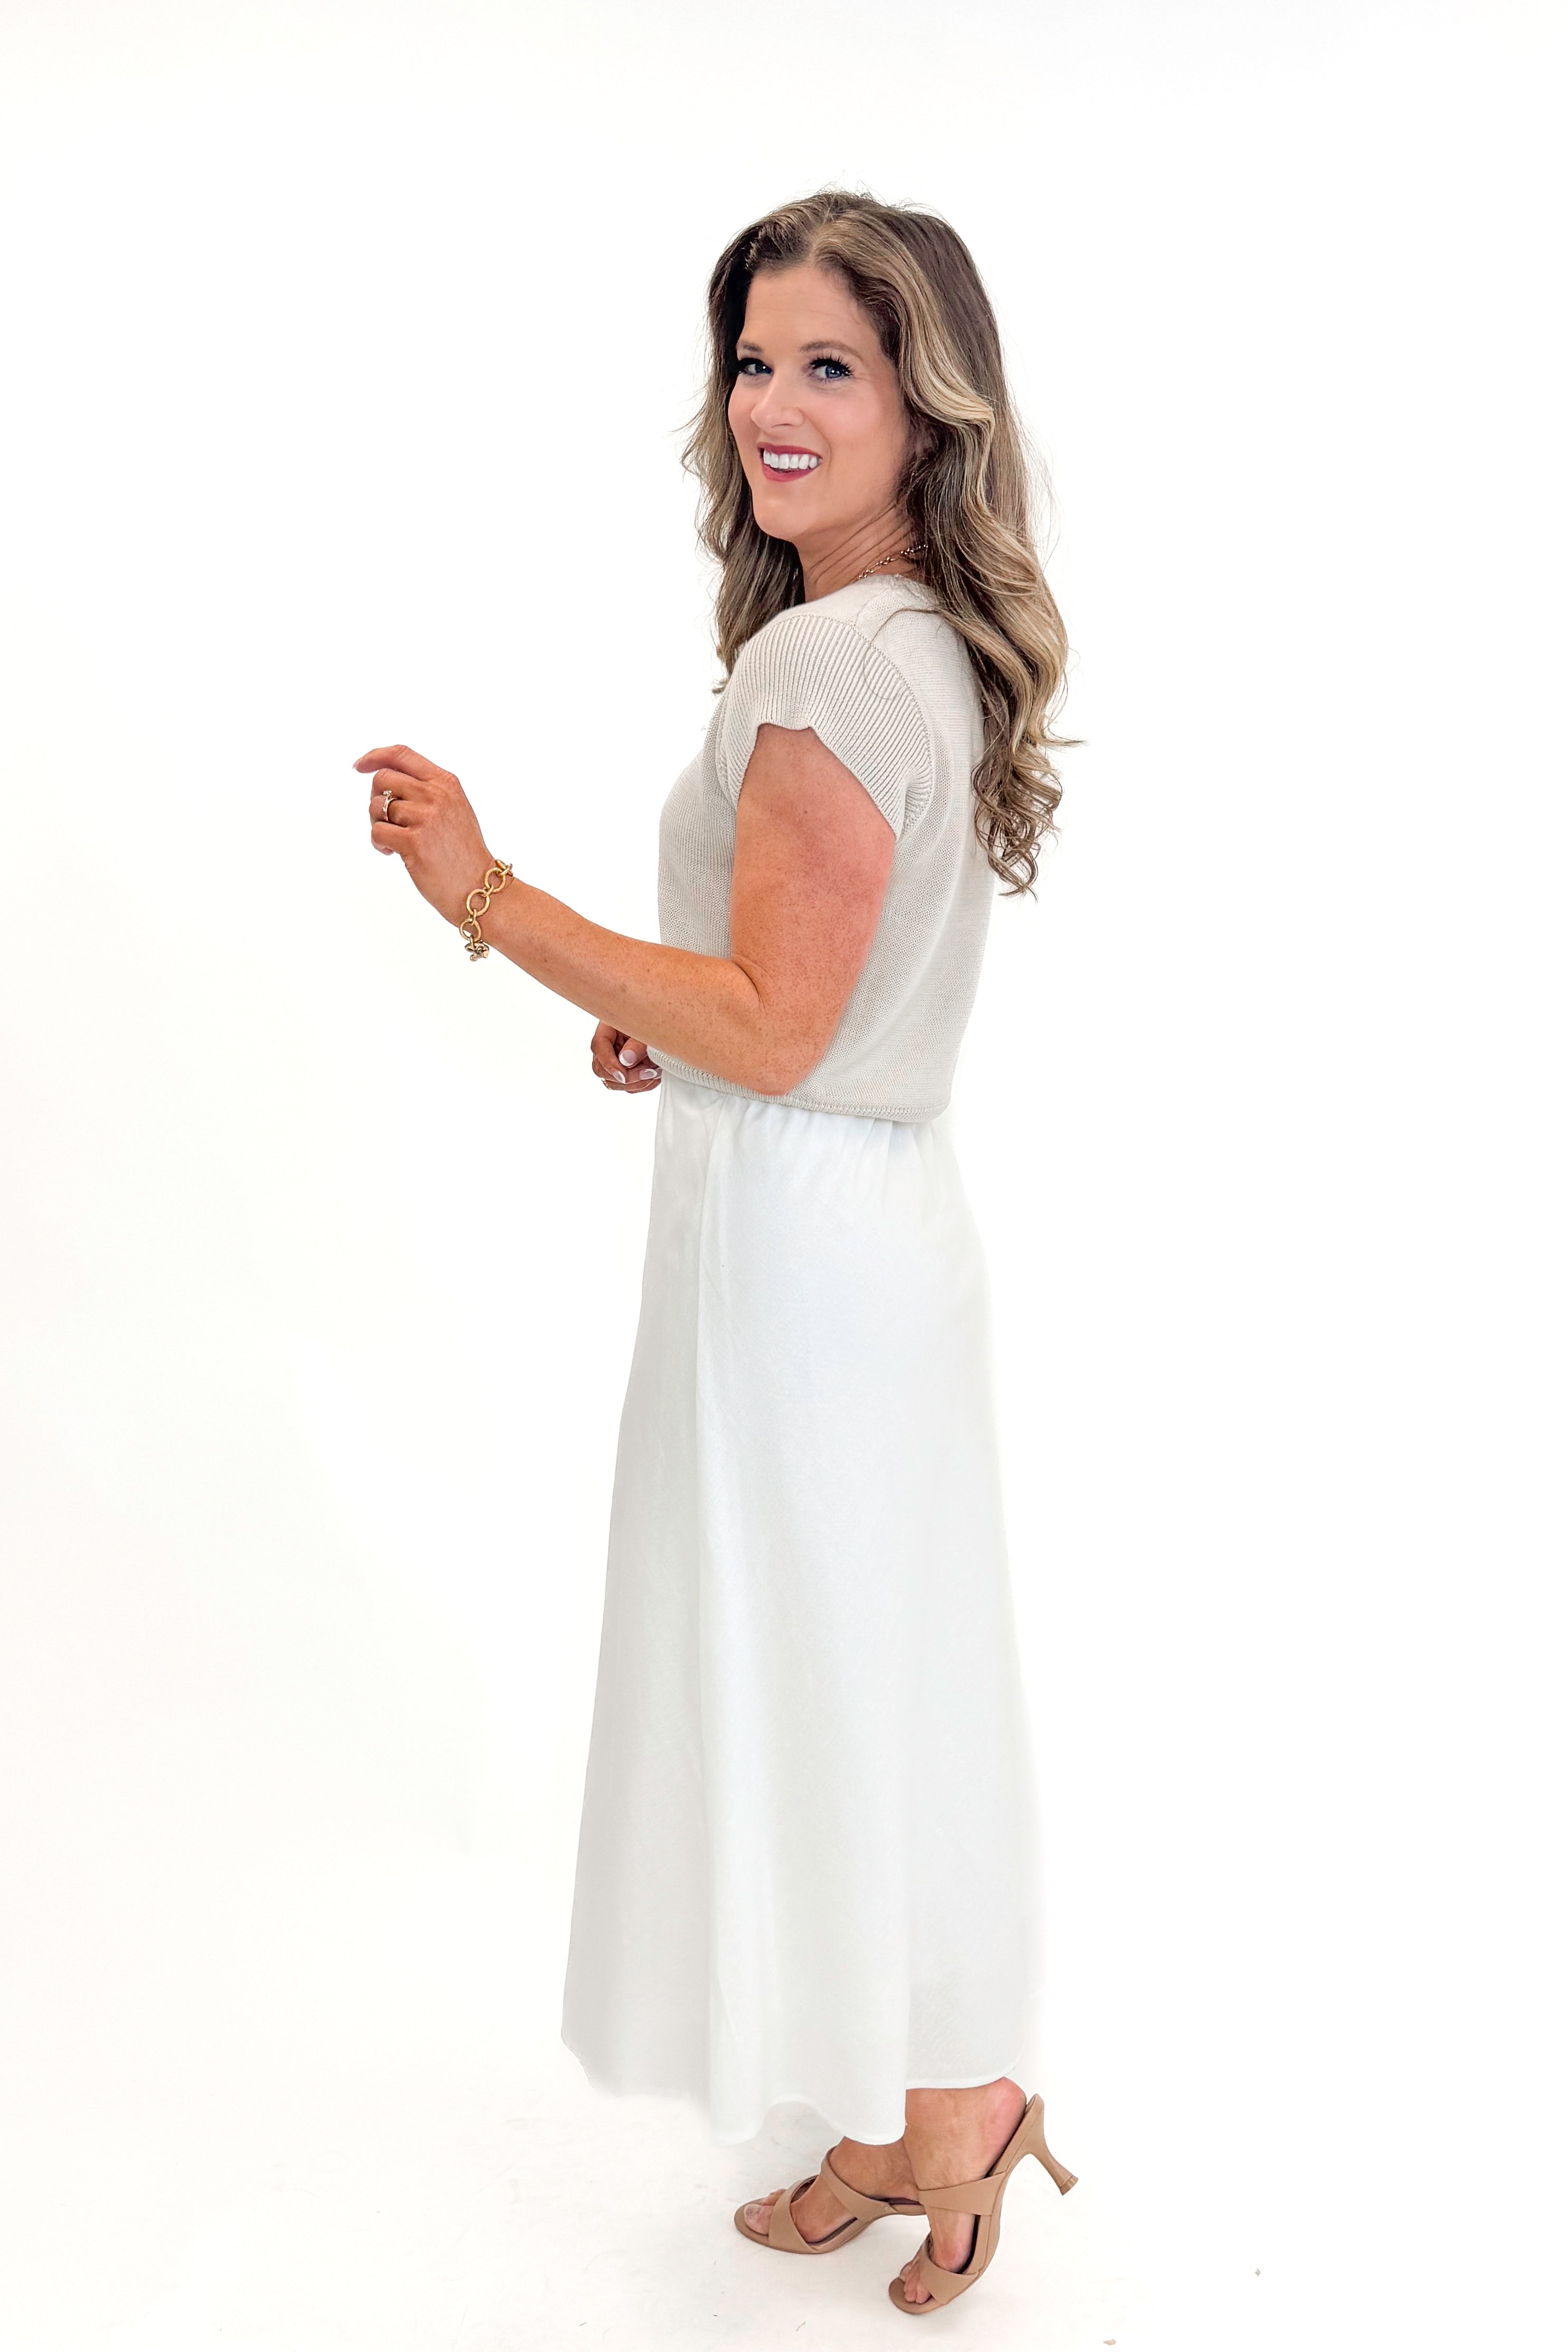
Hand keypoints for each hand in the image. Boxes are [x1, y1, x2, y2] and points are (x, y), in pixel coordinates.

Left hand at [356, 742, 495, 926]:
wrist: (478, 887)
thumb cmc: (462, 852)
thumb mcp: (453, 808)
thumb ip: (426, 789)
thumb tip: (384, 777)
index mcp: (446, 783)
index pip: (402, 754)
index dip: (375, 756)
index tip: (359, 766)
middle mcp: (436, 795)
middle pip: (383, 779)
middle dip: (376, 799)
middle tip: (387, 820)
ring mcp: (426, 818)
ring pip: (377, 806)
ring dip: (378, 824)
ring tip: (395, 841)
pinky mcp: (414, 842)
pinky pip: (377, 831)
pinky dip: (379, 843)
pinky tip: (393, 853)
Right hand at [591, 1022, 660, 1094]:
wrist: (663, 1022)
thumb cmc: (654, 1020)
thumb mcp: (646, 1028)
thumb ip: (636, 1043)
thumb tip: (626, 1060)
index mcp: (608, 1028)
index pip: (599, 1047)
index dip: (609, 1064)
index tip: (623, 1074)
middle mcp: (608, 1047)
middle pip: (601, 1069)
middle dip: (626, 1077)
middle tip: (649, 1072)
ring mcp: (615, 1060)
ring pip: (615, 1083)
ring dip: (637, 1083)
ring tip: (656, 1071)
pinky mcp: (627, 1071)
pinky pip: (628, 1086)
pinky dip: (642, 1085)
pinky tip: (655, 1075)